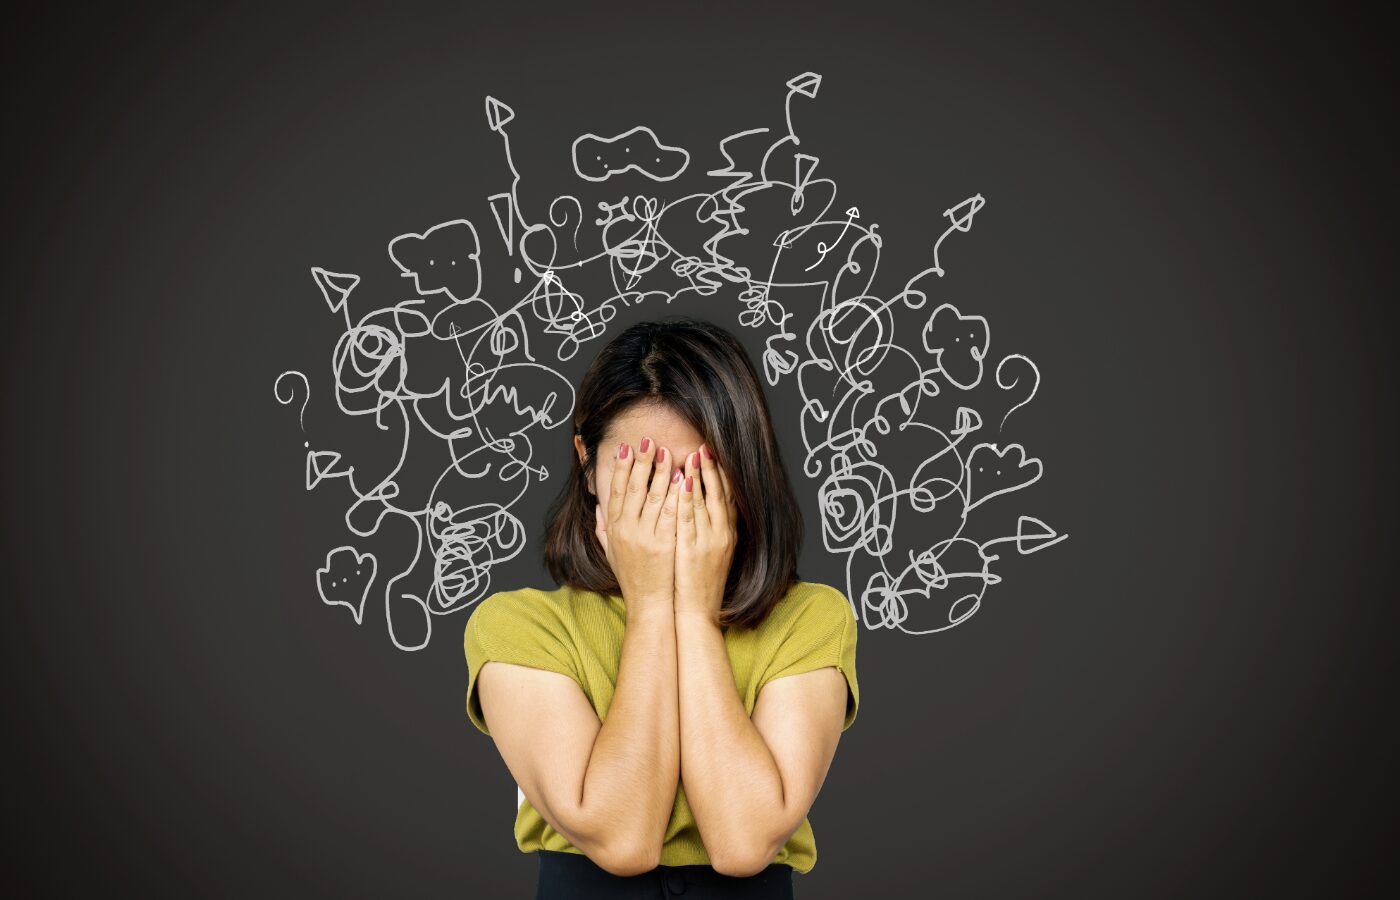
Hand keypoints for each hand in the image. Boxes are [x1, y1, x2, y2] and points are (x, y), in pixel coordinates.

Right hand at [595, 437, 683, 606]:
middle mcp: (626, 529)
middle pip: (633, 487)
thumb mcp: (610, 552)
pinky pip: (670, 512)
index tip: (626, 447)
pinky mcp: (664, 544)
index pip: (616, 490)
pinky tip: (682, 478)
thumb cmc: (632, 578)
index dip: (620, 467)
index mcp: (614, 528)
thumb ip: (602, 529)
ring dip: (660, 471)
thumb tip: (598, 507)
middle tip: (648, 439)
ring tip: (667, 451)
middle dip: (641, 461)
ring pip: (652, 496)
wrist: (649, 604)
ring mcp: (645, 536)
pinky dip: (675, 493)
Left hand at [674, 442, 737, 621]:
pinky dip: (687, 499)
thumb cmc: (701, 584)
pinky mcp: (694, 549)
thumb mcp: (713, 553)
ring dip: (700, 477)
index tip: (713, 454)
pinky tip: (683, 483)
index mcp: (727, 534)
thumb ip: (709, 529)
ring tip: (693, 455)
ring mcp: (709, 541)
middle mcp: (722, 534)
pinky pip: (690, 519)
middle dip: (713, 469)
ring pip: (706, 502)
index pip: (725, 496)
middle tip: (705, 446)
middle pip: (720, 494)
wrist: (699, 612)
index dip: (721, 474)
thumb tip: (702, 507)